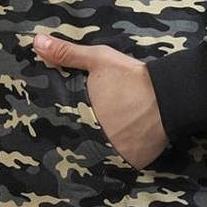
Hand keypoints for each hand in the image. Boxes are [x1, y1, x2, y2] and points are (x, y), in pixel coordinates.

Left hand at [32, 33, 169, 169]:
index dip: (57, 126)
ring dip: (97, 150)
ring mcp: (115, 153)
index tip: (51, 124)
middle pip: (79, 144)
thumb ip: (66, 53)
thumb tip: (36, 41)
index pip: (61, 127)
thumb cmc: (131, 77)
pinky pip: (121, 164)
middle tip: (80, 133)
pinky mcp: (133, 162)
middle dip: (77, 140)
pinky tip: (119, 150)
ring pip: (99, 156)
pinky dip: (119, 159)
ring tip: (99, 145)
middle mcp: (95, 139)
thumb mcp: (98, 60)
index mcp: (82, 116)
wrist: (170, 95)